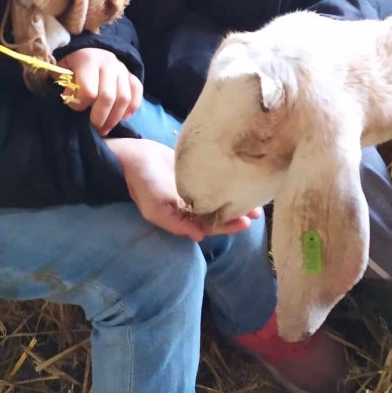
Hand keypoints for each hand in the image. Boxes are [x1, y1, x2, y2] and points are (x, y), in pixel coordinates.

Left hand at [61, 48, 142, 135]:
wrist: (89, 50)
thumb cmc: (72, 65)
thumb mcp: (61, 70)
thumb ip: (63, 84)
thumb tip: (69, 98)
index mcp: (88, 60)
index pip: (88, 91)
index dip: (80, 105)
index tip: (74, 108)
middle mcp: (108, 62)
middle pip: (108, 97)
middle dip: (99, 118)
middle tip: (93, 128)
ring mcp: (122, 69)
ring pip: (124, 98)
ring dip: (114, 118)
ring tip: (105, 129)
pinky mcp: (132, 75)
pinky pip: (137, 93)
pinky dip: (131, 108)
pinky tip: (121, 118)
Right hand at [106, 137, 261, 240]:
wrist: (134, 156)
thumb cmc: (142, 183)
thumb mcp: (155, 208)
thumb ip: (176, 223)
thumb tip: (200, 236)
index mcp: (183, 217)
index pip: (210, 225)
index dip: (227, 226)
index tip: (246, 222)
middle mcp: (191, 206)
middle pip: (219, 213)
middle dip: (237, 214)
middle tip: (257, 211)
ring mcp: (195, 188)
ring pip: (220, 197)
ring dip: (236, 199)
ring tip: (255, 198)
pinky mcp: (197, 171)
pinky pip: (216, 180)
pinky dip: (228, 182)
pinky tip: (241, 180)